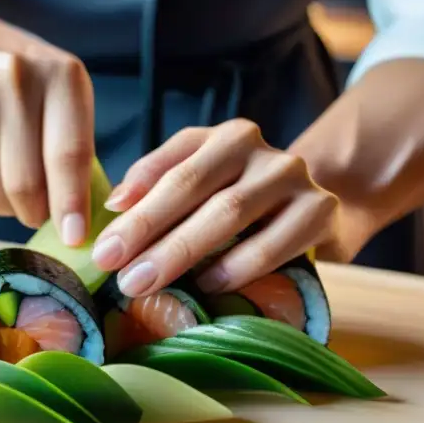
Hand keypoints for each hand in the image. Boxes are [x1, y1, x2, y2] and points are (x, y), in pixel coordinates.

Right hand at [0, 0, 94, 243]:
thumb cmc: (13, 75)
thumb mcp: (56, 89)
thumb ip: (75, 145)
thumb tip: (81, 222)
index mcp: (55, 74)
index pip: (68, 155)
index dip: (72, 204)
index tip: (76, 238)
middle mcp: (7, 84)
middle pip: (27, 188)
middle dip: (36, 211)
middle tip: (36, 207)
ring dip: (4, 199)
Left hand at [91, 120, 339, 296]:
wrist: (320, 212)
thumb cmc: (245, 207)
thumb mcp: (201, 190)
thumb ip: (157, 189)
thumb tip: (112, 205)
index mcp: (220, 137)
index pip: (169, 170)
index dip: (132, 210)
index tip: (101, 249)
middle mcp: (256, 146)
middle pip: (192, 187)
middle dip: (147, 231)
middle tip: (116, 272)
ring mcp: (292, 174)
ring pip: (228, 211)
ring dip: (181, 250)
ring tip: (146, 283)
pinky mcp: (321, 209)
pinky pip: (274, 242)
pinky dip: (238, 266)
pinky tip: (209, 285)